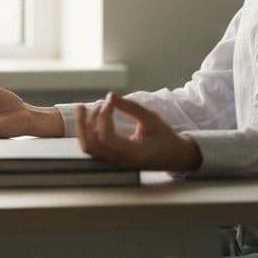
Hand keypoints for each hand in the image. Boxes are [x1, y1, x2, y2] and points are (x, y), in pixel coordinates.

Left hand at [74, 92, 202, 171]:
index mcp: (132, 153)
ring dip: (83, 127)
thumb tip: (111, 95)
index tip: (110, 101)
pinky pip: (93, 148)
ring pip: (89, 149)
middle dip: (85, 123)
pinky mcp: (112, 159)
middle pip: (91, 146)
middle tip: (92, 104)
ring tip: (85, 109)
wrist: (174, 156)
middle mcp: (120, 161)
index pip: (106, 137)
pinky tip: (92, 118)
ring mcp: (114, 162)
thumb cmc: (165, 137)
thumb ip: (131, 108)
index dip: (103, 116)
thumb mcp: (151, 119)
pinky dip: (88, 132)